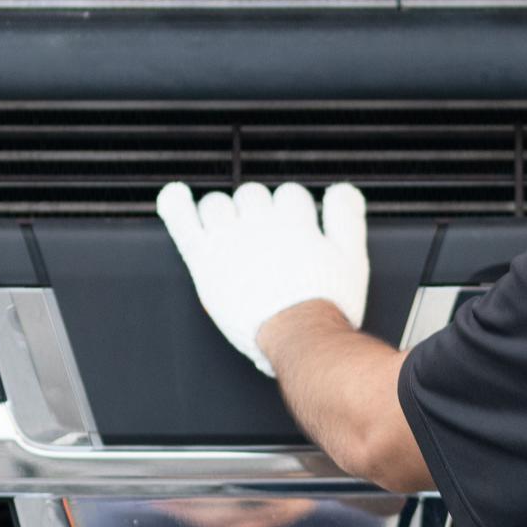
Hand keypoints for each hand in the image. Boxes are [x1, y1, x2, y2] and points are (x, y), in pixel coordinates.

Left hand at [154, 180, 369, 374]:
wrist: (299, 336)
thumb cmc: (325, 306)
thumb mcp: (352, 259)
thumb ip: (346, 219)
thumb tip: (343, 190)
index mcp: (294, 221)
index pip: (288, 195)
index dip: (291, 214)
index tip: (292, 235)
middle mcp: (259, 223)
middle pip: (252, 196)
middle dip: (257, 214)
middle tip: (262, 248)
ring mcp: (228, 239)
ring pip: (218, 204)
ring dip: (223, 214)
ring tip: (228, 237)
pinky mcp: (204, 260)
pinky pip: (183, 220)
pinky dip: (176, 205)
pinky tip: (175, 195)